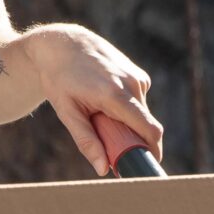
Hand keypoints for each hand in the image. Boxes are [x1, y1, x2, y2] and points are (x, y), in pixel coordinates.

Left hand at [23, 25, 164, 174]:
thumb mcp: (67, 112)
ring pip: (142, 114)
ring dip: (128, 123)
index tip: (148, 165)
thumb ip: (86, 141)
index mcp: (115, 95)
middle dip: (134, 140)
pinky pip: (139, 102)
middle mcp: (132, 84)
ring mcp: (137, 77)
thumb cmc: (60, 78)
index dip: (153, 151)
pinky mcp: (138, 74)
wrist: (62, 44)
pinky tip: (106, 101)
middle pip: (146, 125)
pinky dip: (128, 109)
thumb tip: (103, 169)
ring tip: (101, 115)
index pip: (149, 130)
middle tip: (109, 142)